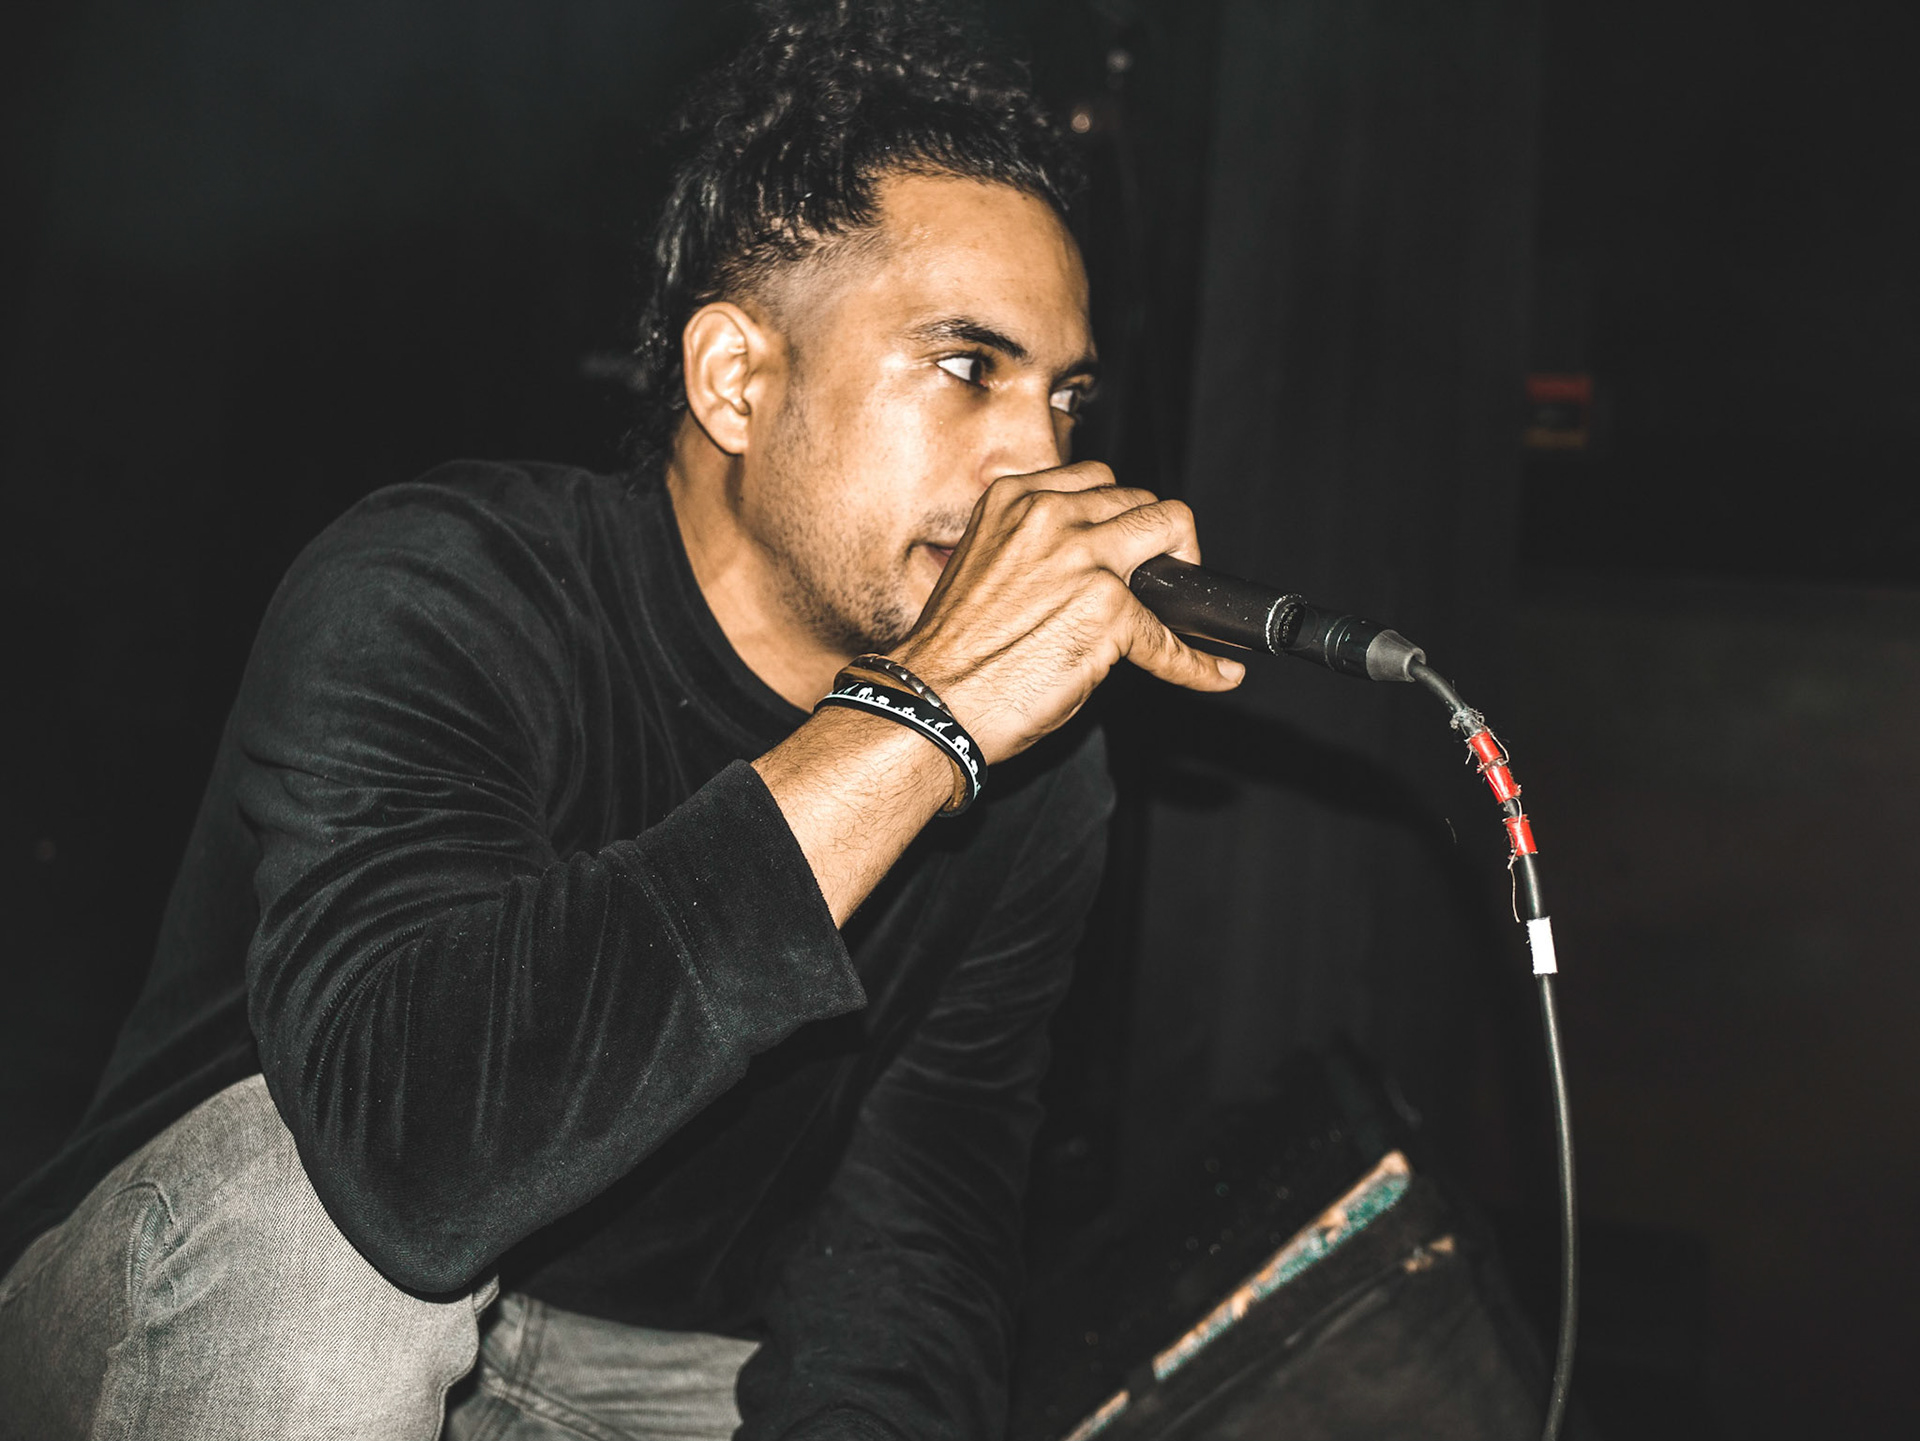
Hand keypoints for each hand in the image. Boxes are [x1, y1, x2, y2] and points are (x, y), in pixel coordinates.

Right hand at [892, 462, 1243, 763]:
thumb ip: (1032, 546)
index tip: (1124, 544)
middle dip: (1156, 538)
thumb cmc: (950, 651)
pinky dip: (1198, 662)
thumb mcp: (980, 563)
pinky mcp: (1109, 610)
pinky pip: (1172, 636)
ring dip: (1185, 570)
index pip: (1094, 479)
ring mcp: (1084, 558)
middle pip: (1140, 499)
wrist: (932, 701)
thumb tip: (1087, 563)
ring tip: (1182, 607)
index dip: (1118, 515)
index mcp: (1014, 498)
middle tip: (1157, 580)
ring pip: (1173, 529)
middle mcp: (1050, 515)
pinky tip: (1214, 672)